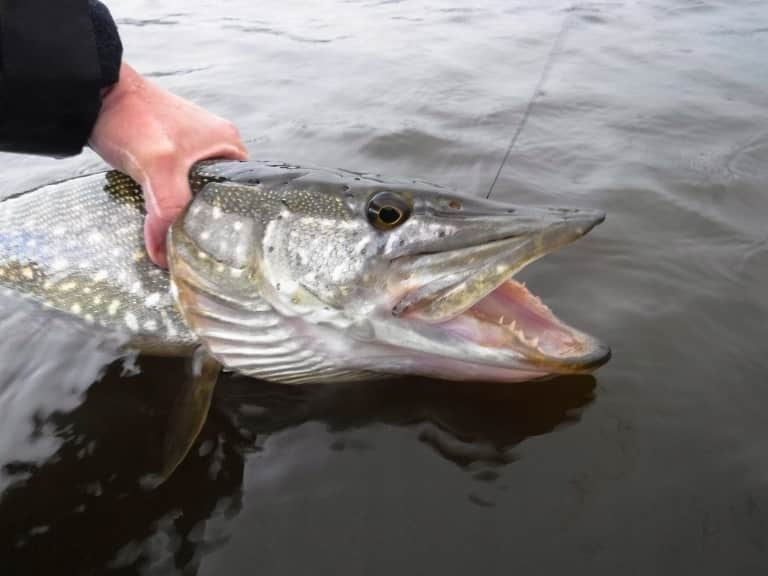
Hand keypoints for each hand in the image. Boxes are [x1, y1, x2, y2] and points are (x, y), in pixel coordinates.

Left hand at [89, 63, 247, 266]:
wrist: (94, 92)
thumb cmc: (133, 117)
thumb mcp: (159, 167)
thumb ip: (167, 211)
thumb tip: (165, 256)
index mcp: (228, 142)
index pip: (244, 190)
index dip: (233, 218)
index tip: (221, 242)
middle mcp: (214, 144)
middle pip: (218, 194)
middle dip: (205, 218)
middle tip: (196, 244)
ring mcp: (190, 147)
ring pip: (194, 191)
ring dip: (183, 210)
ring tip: (178, 234)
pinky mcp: (166, 152)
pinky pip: (175, 185)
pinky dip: (167, 200)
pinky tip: (159, 215)